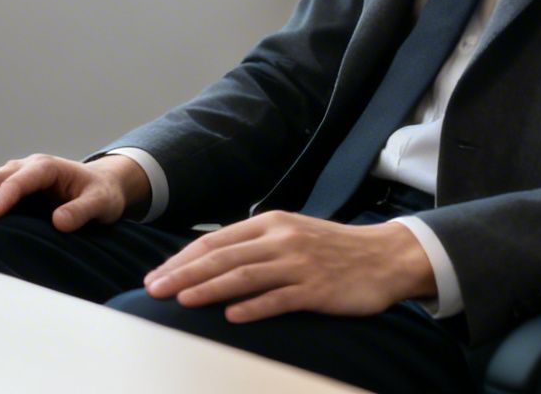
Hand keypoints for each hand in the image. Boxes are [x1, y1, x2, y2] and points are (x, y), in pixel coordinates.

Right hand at [0, 153, 147, 231]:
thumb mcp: (101, 203)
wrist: (99, 185)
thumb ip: (83, 211)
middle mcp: (23, 167)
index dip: (1, 198)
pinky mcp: (6, 188)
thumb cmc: (101, 194)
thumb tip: (59, 222)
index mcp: (45, 167)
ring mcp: (12, 175)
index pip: (18, 182)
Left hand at [141, 211, 435, 322]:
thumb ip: (255, 246)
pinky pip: (280, 298)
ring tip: (182, 300)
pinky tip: (232, 316)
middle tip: (155, 290)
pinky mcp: (317, 288)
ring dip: (209, 289)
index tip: (158, 275)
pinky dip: (253, 307)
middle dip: (184, 274)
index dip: (184, 259)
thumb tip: (212, 261)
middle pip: (223, 257)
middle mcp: (281, 239)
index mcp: (271, 223)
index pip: (216, 241)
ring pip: (245, 276)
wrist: (385, 256)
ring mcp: (299, 263)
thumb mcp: (291, 235)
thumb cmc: (332, 249)